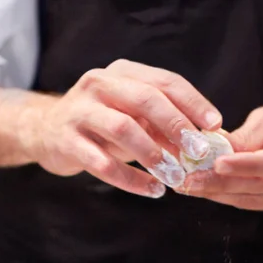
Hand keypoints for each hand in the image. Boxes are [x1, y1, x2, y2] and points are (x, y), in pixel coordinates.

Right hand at [23, 60, 221, 197]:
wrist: (46, 131)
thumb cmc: (102, 123)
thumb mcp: (133, 116)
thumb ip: (164, 126)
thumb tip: (205, 145)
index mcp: (122, 72)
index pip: (164, 81)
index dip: (193, 102)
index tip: (216, 124)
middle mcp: (99, 84)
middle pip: (144, 99)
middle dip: (176, 125)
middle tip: (198, 152)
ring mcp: (79, 111)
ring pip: (122, 128)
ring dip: (153, 154)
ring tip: (175, 176)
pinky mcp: (66, 141)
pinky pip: (102, 163)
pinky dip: (131, 179)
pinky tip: (152, 190)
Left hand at [177, 101, 262, 210]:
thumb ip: (245, 137)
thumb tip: (213, 152)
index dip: (247, 166)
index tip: (217, 164)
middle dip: (224, 184)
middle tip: (191, 180)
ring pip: (257, 199)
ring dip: (222, 194)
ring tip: (192, 186)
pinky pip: (257, 204)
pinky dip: (231, 198)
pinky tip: (208, 191)